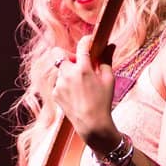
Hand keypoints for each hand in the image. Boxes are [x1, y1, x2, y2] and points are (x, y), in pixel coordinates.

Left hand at [52, 36, 118, 151]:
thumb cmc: (103, 102)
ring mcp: (59, 84)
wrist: (92, 124)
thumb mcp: (108, 80)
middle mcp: (68, 74)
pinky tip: (76, 94)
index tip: (89, 42)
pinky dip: (66, 84)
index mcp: (83, 69)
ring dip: (68, 72)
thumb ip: (107, 60)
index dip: (86, 41)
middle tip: (79, 64)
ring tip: (81, 85)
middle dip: (69, 55)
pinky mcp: (55, 93)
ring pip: (60, 69)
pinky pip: (58, 82)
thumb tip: (111, 45)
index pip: (82, 46)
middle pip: (59, 53)